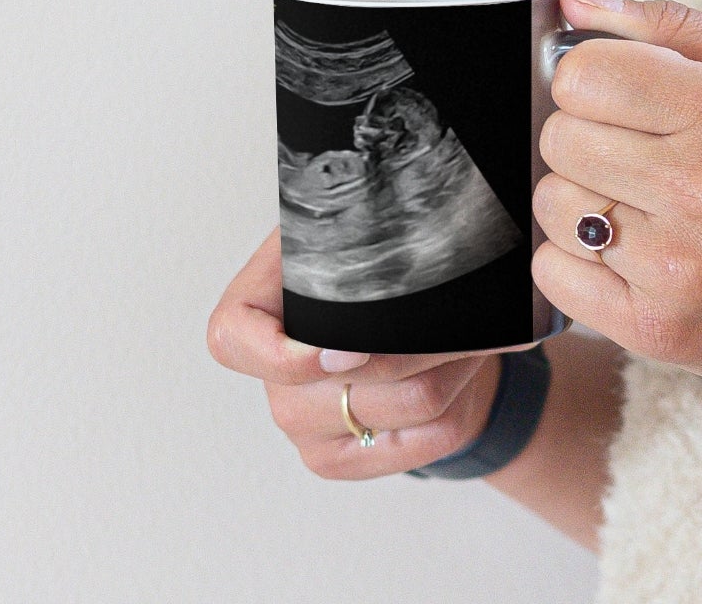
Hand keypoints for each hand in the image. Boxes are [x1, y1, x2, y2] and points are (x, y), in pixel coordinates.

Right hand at [206, 230, 510, 478]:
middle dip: (424, 337)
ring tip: (468, 332)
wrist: (406, 333)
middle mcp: (271, 380)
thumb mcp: (354, 238)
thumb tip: (400, 260)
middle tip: (460, 308)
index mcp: (254, 312)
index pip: (233, 339)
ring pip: (410, 402)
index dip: (286, 353)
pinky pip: (429, 438)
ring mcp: (300, 427)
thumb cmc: (372, 274)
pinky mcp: (337, 462)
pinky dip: (463, 400)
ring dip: (457, 361)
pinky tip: (460, 372)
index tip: (347, 345)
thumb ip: (357, 241)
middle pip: (350, 377)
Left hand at [531, 0, 701, 405]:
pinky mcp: (655, 328)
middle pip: (560, 138)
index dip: (592, 83)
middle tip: (644, 163)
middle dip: (592, 143)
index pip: (583, 74)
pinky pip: (552, 275)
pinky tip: (633, 260)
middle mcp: (699, 187)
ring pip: (551, 205)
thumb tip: (577, 1)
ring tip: (646, 215)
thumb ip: (676, 30)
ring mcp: (675, 264)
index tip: (621, 102)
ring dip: (584, 205)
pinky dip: (579, 266)